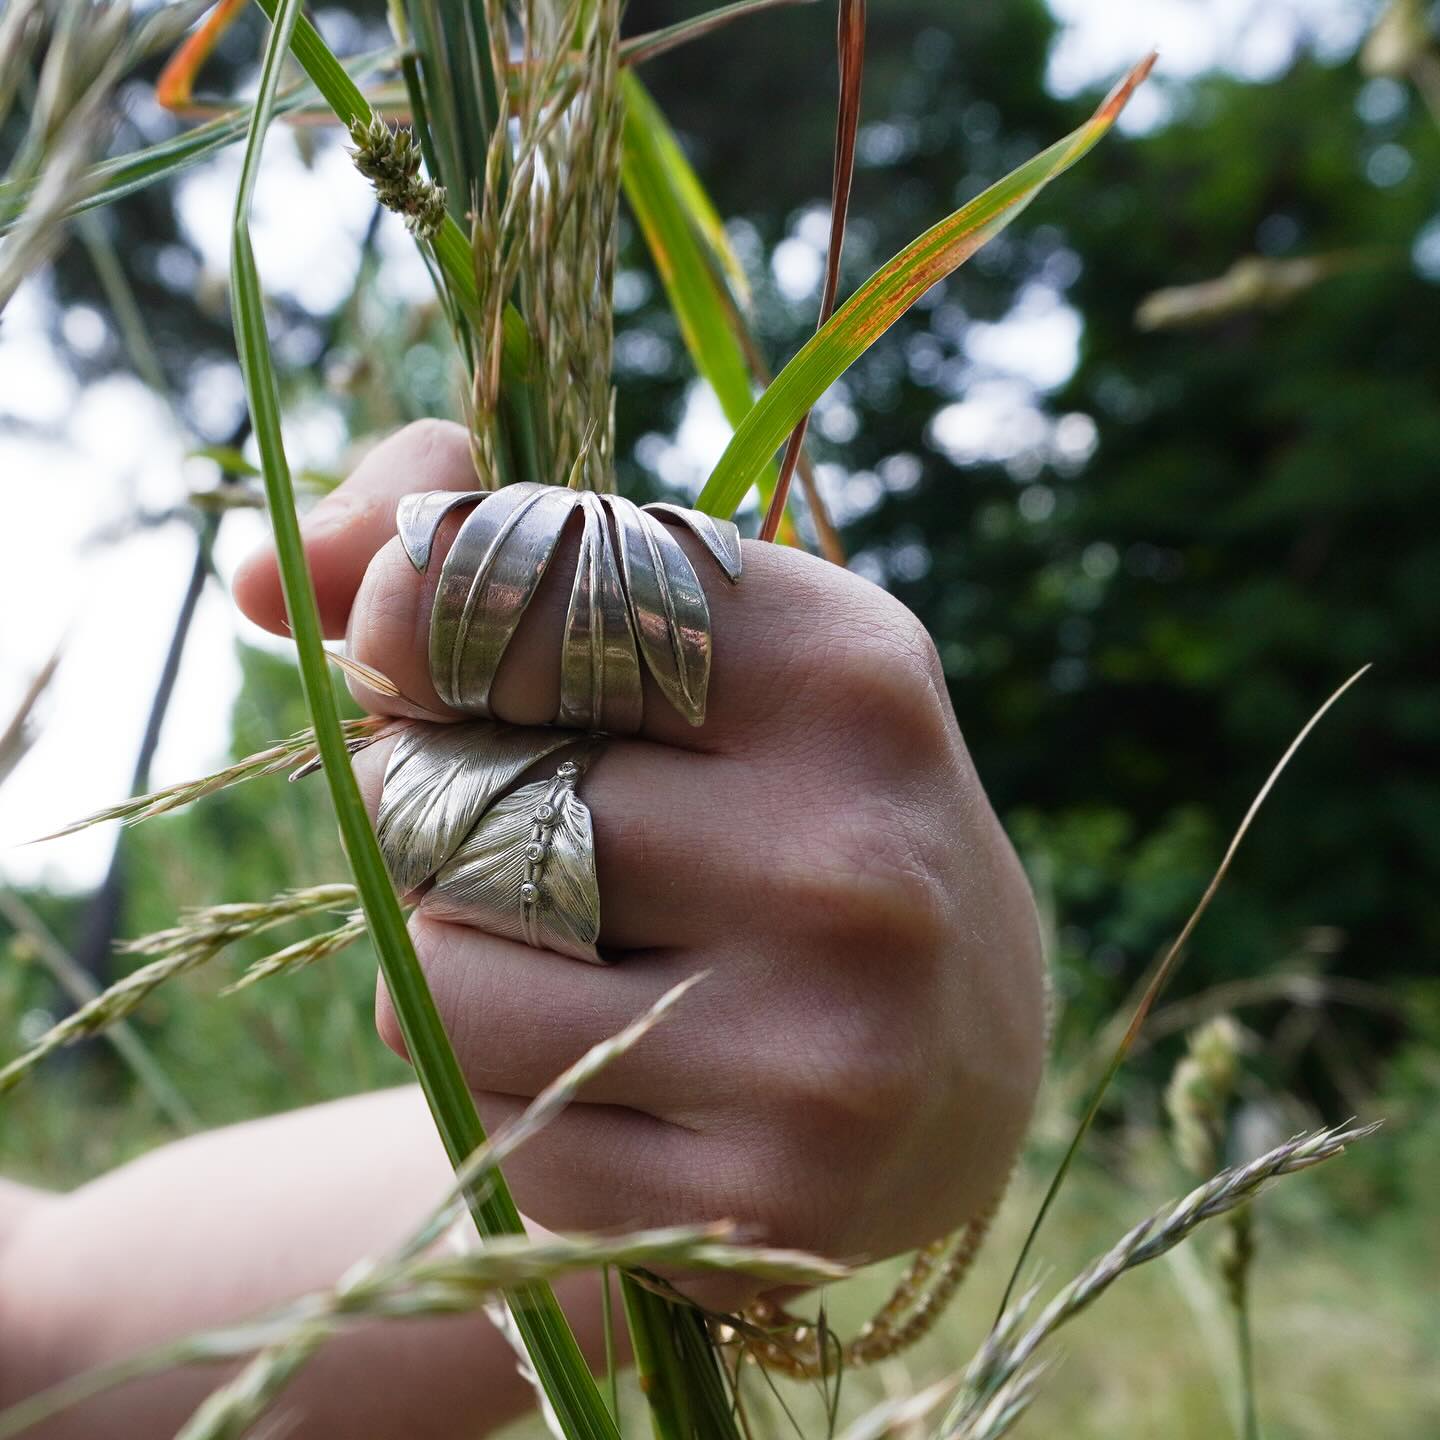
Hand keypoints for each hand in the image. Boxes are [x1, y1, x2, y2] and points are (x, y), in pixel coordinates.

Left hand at [234, 419, 1045, 1271]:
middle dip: (433, 806)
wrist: (962, 1048)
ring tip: (578, 955)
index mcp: (843, 673)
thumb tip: (253, 575)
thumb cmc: (782, 807)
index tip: (403, 650)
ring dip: (453, 957)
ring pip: (440, 979)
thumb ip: (482, 562)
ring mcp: (824, 1045)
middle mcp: (849, 855)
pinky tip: (620, 1067)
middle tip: (525, 820)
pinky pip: (495, 1124)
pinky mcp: (777, 1204)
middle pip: (451, 803)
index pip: (532, 589)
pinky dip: (504, 1085)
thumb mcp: (703, 649)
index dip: (413, 615)